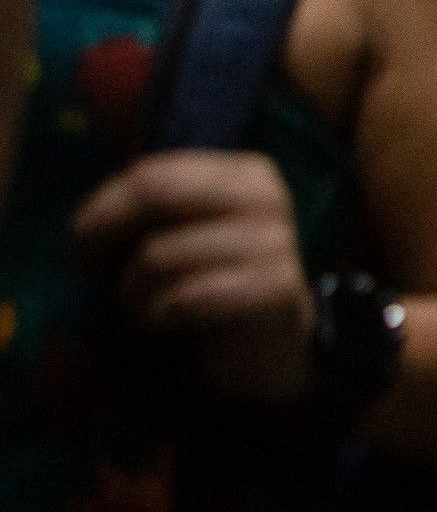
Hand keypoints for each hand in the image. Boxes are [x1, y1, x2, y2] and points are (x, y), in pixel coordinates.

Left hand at [74, 151, 314, 405]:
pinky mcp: (276, 290)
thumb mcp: (183, 231)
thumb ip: (148, 209)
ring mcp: (277, 242)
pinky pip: (188, 297)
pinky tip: (164, 321)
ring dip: (133, 290)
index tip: (83, 243)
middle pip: (158, 195)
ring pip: (162, 254)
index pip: (153, 172)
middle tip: (95, 271)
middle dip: (108, 235)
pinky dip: (160, 314)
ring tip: (139, 306)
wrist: (269, 340)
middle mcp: (267, 198)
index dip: (104, 208)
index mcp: (245, 174)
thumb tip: (85, 222)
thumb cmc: (212, 279)